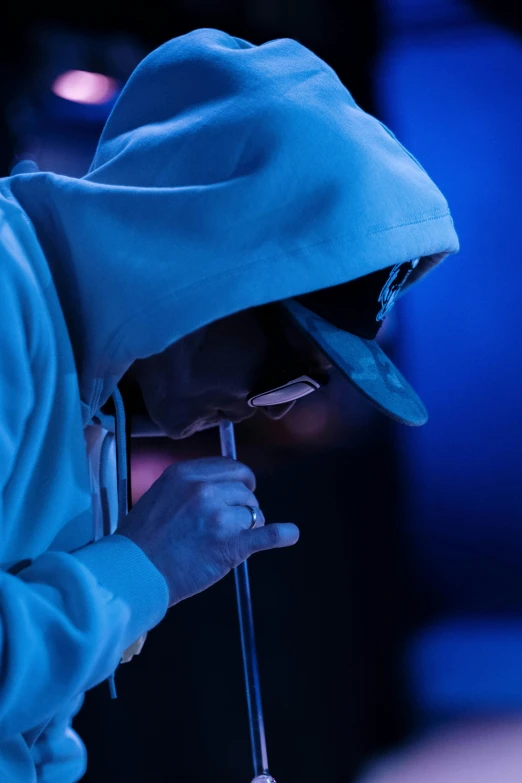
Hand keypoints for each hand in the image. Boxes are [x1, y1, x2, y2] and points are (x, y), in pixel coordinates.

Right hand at [118, 457, 299, 606]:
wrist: (133, 573)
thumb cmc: (141, 541)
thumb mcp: (160, 496)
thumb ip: (190, 487)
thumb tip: (219, 488)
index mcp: (186, 474)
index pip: (230, 467)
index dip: (240, 480)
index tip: (243, 489)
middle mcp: (204, 490)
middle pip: (244, 489)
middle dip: (244, 504)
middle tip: (237, 520)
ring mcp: (219, 516)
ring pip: (252, 512)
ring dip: (250, 524)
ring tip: (235, 539)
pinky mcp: (231, 544)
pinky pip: (266, 534)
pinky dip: (282, 534)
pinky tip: (290, 534)